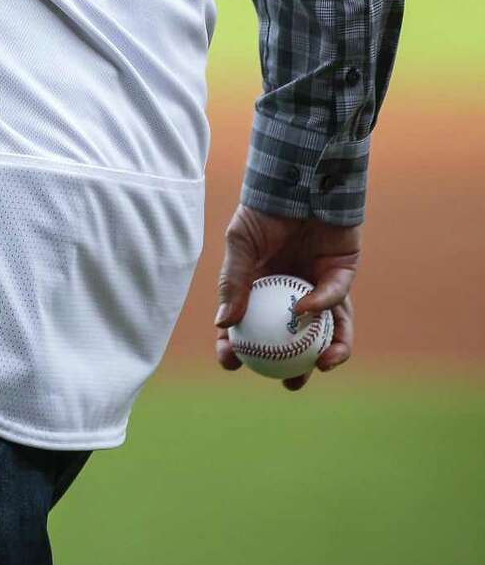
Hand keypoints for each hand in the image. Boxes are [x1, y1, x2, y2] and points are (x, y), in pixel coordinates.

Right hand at [214, 204, 359, 390]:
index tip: (232, 363)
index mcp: (263, 288)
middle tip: (288, 383)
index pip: (251, 327)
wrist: (299, 181)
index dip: (241, 349)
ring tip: (319, 368)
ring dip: (325, 353)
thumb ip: (232, 283)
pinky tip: (307, 311)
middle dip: (295, 369)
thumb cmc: (263, 211)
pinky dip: (322, 307)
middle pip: (295, 341)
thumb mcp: (240, 245)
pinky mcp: (342, 275)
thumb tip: (222, 324)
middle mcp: (292, 293)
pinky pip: (336, 299)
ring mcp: (319, 286)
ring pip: (326, 330)